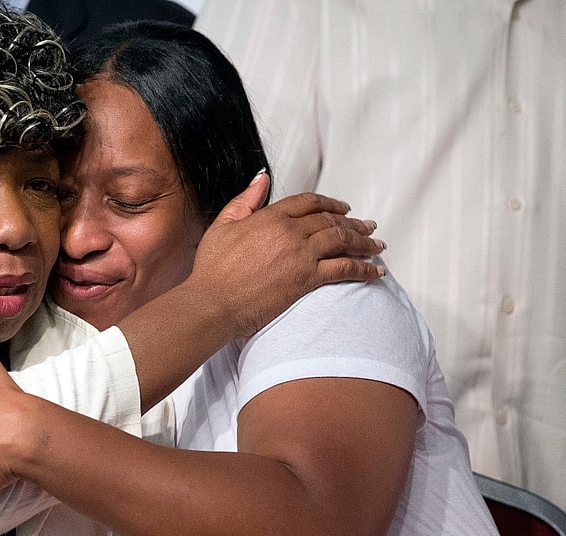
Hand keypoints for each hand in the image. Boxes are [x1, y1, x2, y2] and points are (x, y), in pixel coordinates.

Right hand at [195, 173, 385, 336]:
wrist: (213, 302)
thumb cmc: (212, 270)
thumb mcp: (222, 226)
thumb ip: (245, 200)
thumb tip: (262, 178)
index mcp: (270, 216)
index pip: (309, 202)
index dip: (329, 203)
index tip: (343, 207)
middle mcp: (290, 231)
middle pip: (330, 220)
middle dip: (353, 222)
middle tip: (368, 226)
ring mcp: (301, 254)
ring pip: (342, 240)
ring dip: (364, 242)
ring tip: (377, 244)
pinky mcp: (308, 278)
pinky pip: (344, 268)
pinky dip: (363, 268)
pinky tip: (375, 271)